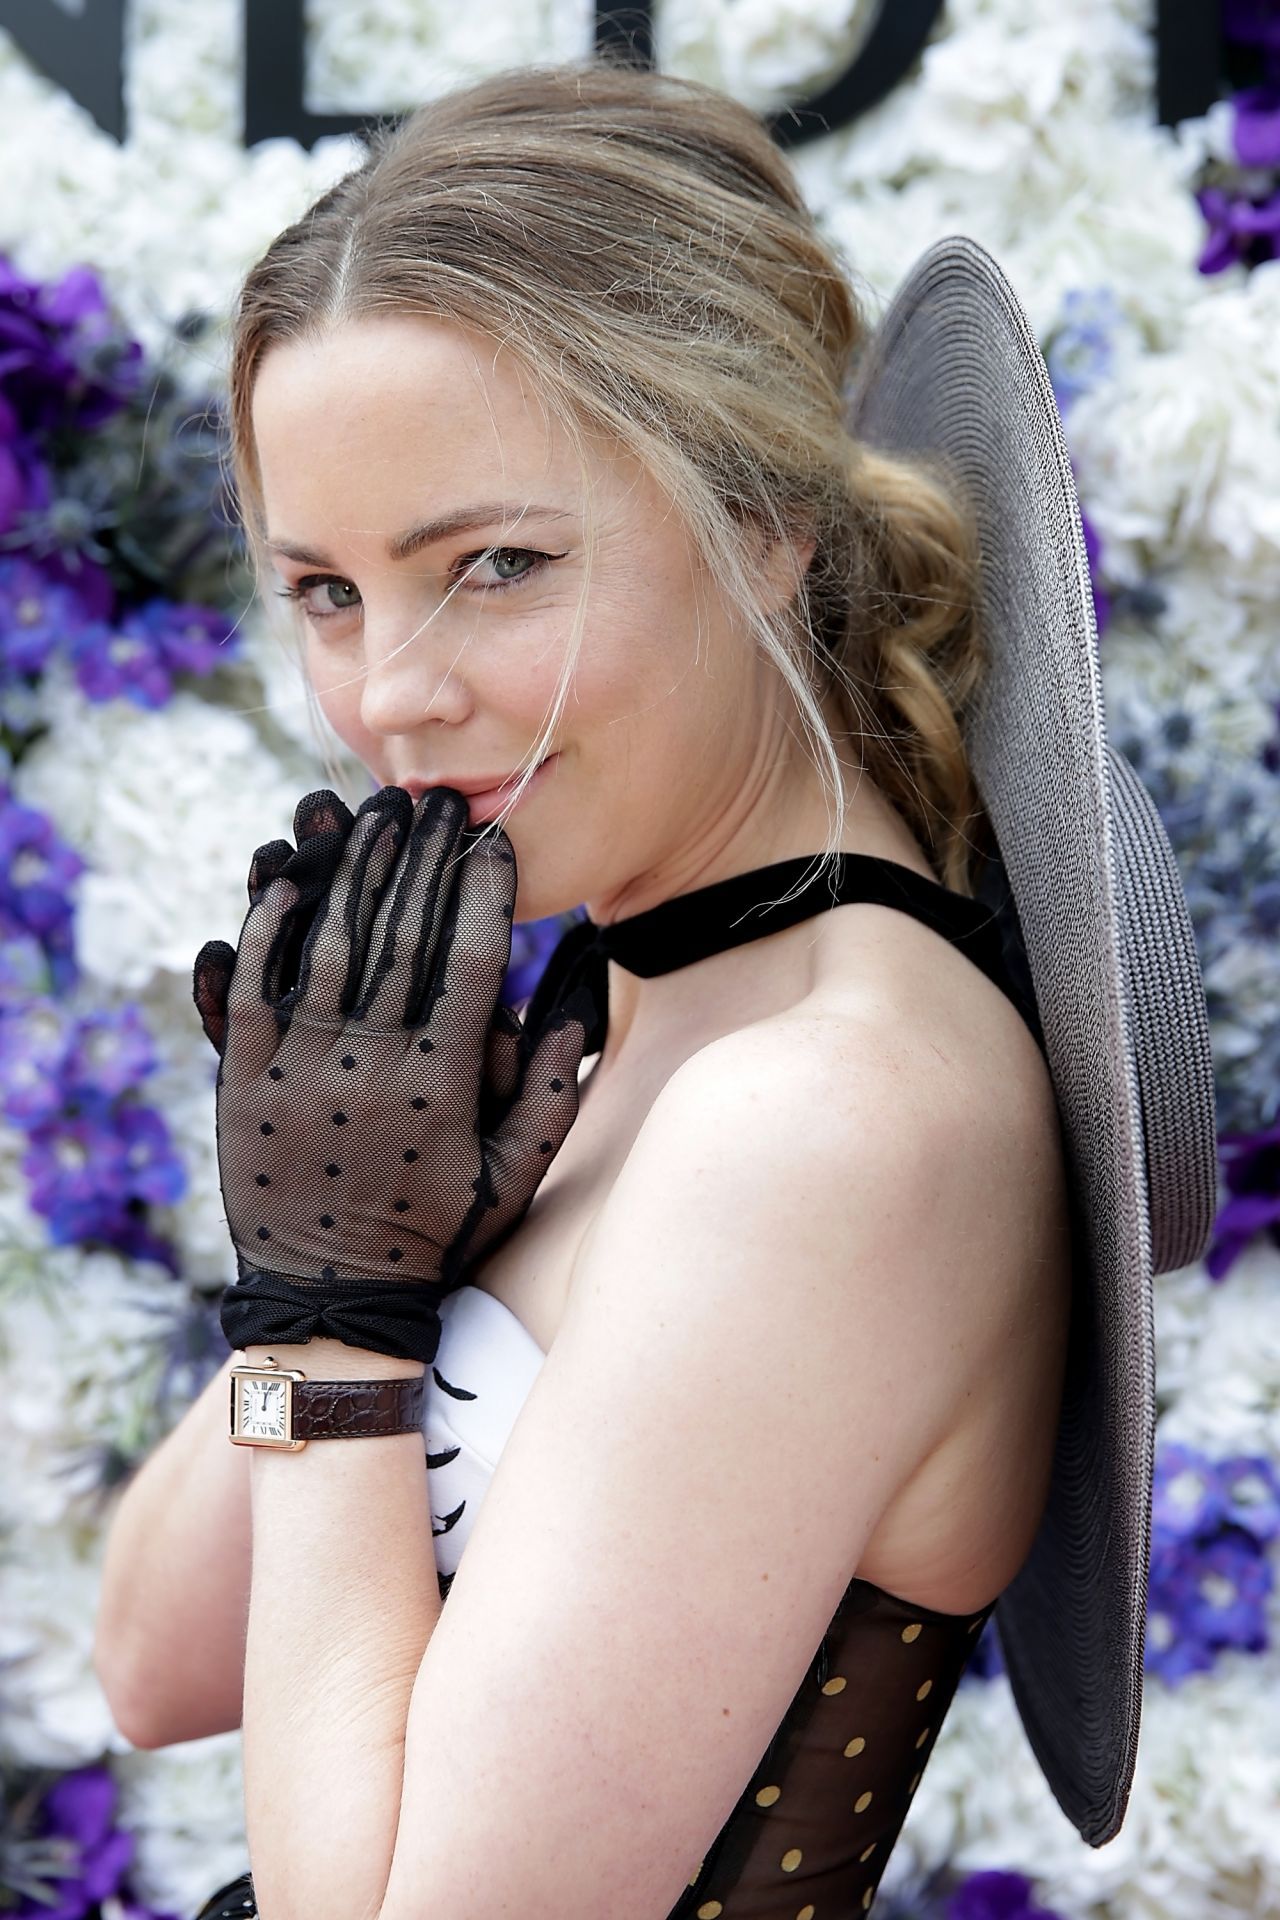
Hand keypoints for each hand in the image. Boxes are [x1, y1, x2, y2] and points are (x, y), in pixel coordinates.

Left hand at [201, 784, 591, 1359]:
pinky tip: (285, 879)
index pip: (472, 959)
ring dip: (350, 869)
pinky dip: (266, 929)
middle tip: (434, 801)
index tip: (492, 842)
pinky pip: (252, 988)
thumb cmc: (434, 1234)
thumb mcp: (514, 1178)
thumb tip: (578, 1005)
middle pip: (401, 934)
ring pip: (328, 946)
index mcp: (443, 1082)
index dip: (482, 892)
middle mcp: (372, 1062)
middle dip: (421, 857)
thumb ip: (551, 1093)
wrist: (330, 1300)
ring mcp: (300, 1067)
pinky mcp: (242, 1080)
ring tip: (369, 812)